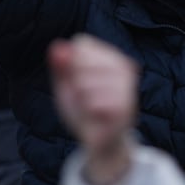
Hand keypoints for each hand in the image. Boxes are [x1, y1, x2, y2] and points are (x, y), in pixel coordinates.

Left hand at [50, 35, 138, 184]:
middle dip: (75, 81)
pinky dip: (90, 111)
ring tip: (91, 107)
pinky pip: (96, 103)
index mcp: (109, 56)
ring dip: (83, 99)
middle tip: (84, 97)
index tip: (76, 79)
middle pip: (84, 60)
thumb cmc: (82, 110)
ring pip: (88, 82)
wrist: (98, 141)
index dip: (71, 63)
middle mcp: (123, 66)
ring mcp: (127, 85)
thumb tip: (57, 46)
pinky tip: (97, 115)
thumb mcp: (65, 86)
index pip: (82, 43)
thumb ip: (61, 66)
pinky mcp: (127, 105)